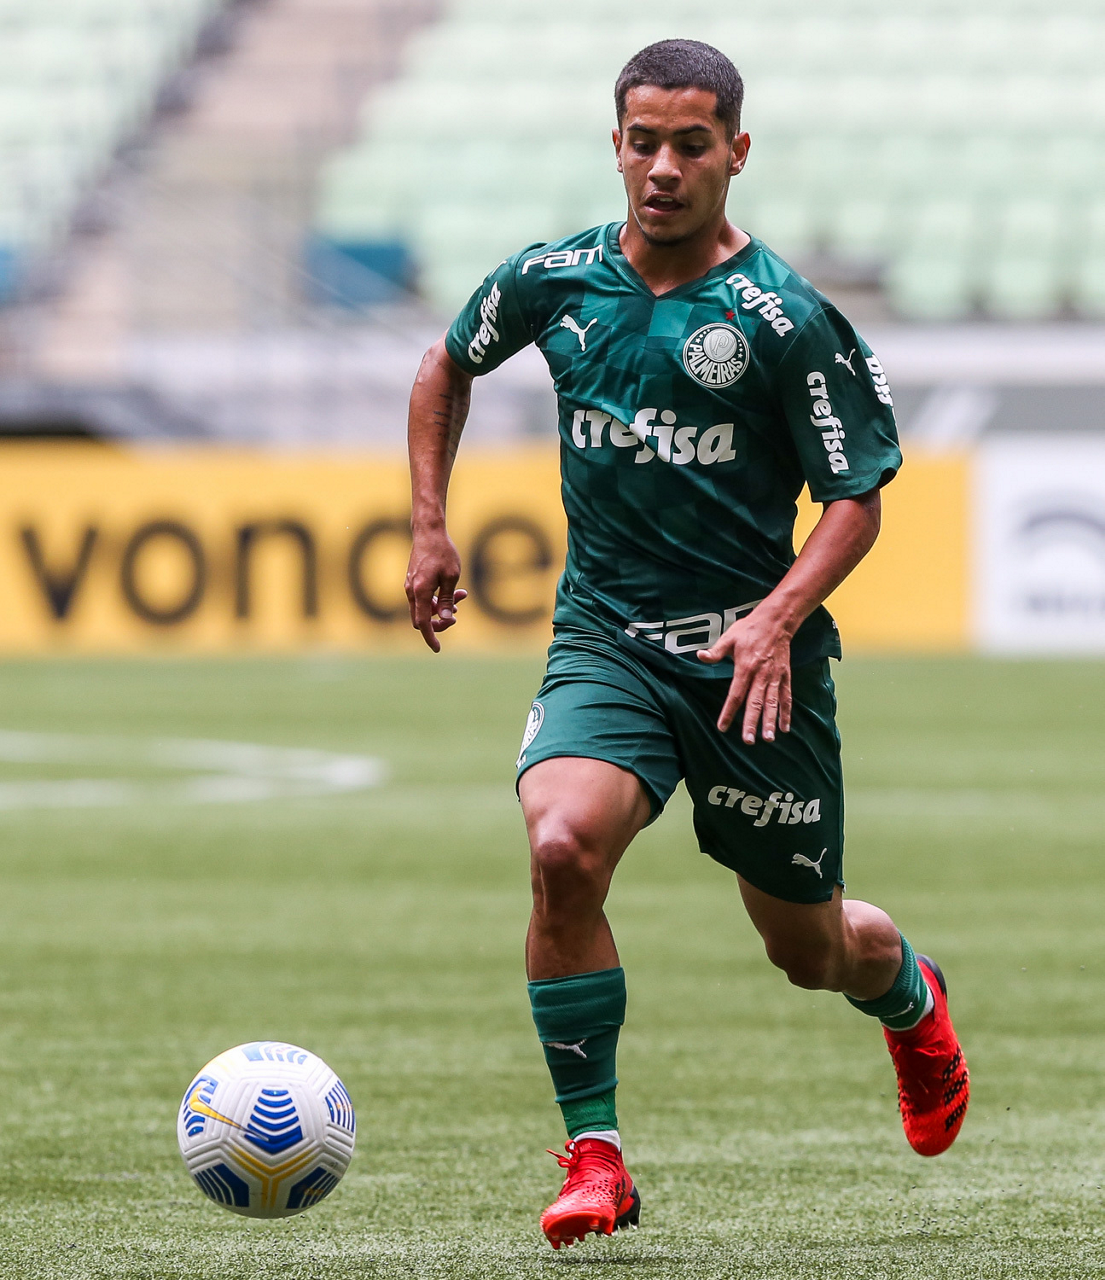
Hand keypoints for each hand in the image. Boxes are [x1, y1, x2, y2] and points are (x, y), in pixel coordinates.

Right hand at [405, 531, 466, 652]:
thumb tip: (444, 619)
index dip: (431, 637)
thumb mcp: (451, 577)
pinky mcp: (413, 582)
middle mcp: (411, 591)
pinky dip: (436, 600)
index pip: (423, 623)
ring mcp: (411, 586)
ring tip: (461, 596)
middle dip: (440, 621)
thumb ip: (447, 600)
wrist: (428, 532)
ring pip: (424, 608)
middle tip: (457, 613)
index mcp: (420, 591)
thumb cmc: (442, 552)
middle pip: (422, 619)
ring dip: (441, 608)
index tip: (438, 649)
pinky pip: (423, 599)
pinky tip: (453, 592)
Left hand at [697, 609, 792, 743]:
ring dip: (771, 721)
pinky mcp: (785, 676)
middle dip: (751, 723)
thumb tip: (700, 656)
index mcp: (745, 668)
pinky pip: (786, 697)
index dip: (728, 712)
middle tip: (748, 741)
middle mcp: (761, 675)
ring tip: (769, 738)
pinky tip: (785, 728)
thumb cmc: (750, 629)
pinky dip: (786, 713)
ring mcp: (775, 677)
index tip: (722, 727)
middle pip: (755, 703)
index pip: (735, 694)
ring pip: (772, 703)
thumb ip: (715, 651)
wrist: (776, 621)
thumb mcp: (729, 637)